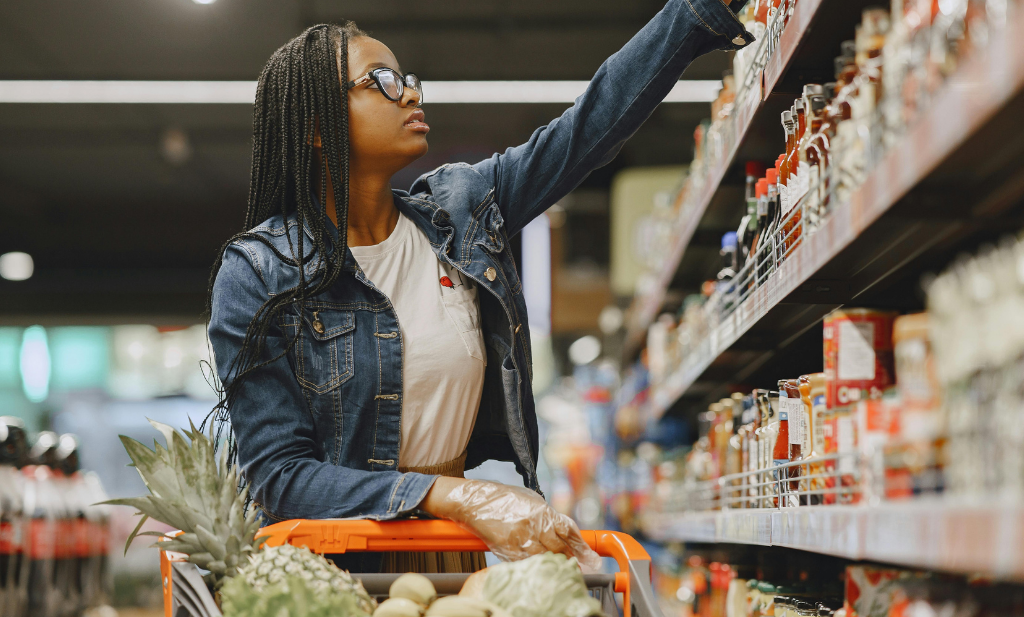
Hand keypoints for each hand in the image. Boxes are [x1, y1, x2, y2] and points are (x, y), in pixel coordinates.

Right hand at [422, 478, 601, 569]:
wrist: (475, 502)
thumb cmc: (504, 499)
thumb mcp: (530, 500)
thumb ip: (548, 515)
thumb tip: (565, 531)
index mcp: (541, 510)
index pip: (568, 530)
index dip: (581, 545)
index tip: (590, 557)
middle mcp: (533, 524)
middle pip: (559, 547)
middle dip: (570, 558)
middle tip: (578, 566)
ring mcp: (520, 537)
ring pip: (544, 557)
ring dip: (554, 563)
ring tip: (561, 569)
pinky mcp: (507, 549)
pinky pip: (526, 562)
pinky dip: (535, 565)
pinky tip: (540, 568)